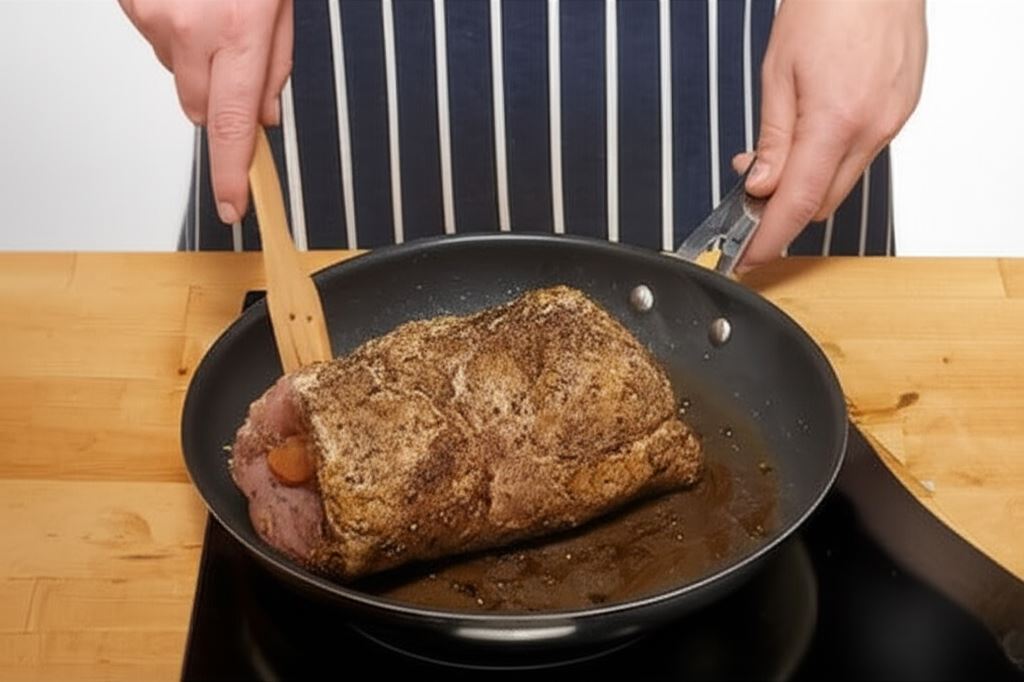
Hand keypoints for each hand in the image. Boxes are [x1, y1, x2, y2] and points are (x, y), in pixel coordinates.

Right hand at [118, 0, 292, 223]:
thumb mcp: (282, 7)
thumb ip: (277, 66)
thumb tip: (266, 116)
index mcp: (239, 33)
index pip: (232, 126)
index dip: (231, 173)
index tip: (232, 206)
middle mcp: (190, 30)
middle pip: (200, 110)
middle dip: (221, 100)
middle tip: (237, 58)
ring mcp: (153, 15)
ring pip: (177, 75)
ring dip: (198, 61)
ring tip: (214, 13)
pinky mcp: (130, 3)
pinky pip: (155, 41)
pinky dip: (174, 32)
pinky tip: (190, 2)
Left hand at [732, 0, 926, 268]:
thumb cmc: (830, 4)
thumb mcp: (780, 72)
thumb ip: (772, 138)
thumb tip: (759, 185)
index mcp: (837, 121)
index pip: (798, 204)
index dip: (769, 239)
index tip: (748, 258)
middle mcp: (872, 129)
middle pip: (821, 202)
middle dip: (781, 211)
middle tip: (746, 198)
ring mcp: (891, 122)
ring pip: (840, 181)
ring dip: (805, 184)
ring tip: (773, 158)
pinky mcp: (899, 113)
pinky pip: (859, 156)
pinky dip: (828, 161)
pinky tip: (807, 139)